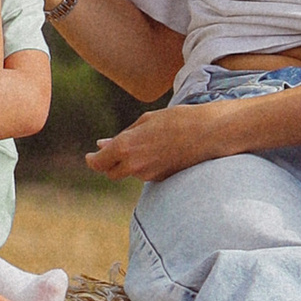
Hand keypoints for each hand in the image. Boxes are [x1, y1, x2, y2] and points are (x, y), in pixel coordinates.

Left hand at [84, 103, 212, 183]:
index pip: (99, 162)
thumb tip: (102, 145)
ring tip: (147, 142)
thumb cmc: (177, 120)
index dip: (92, 159)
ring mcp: (149, 175)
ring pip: (130, 172)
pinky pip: (146, 174)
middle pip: (111, 172)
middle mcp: (135, 166)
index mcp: (126, 147)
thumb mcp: (145, 121)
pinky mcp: (163, 180)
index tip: (91, 155)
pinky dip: (145, 165)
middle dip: (109, 163)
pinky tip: (159, 150)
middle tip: (113, 150)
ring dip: (130, 162)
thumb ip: (122, 135)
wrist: (209, 133)